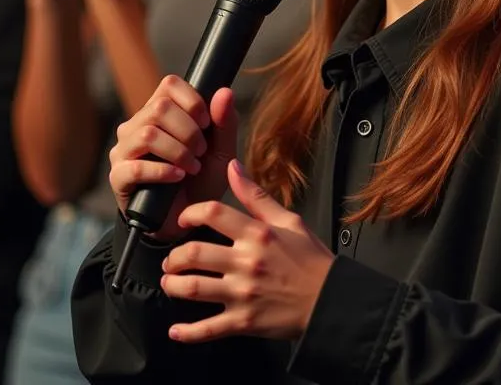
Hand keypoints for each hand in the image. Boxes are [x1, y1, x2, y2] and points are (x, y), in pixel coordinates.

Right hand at [109, 79, 238, 241]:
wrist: (187, 219)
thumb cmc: (202, 179)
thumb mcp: (221, 151)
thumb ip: (224, 122)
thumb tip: (225, 91)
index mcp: (160, 110)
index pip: (170, 84)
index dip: (192, 100)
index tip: (207, 123)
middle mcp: (137, 124)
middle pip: (159, 107)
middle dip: (189, 131)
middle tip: (202, 151)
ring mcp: (124, 150)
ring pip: (148, 133)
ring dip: (178, 151)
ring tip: (192, 167)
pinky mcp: (118, 176)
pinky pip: (135, 167)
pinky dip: (162, 171)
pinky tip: (177, 177)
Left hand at [161, 160, 334, 342]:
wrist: (330, 299)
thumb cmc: (310, 259)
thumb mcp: (288, 220)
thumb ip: (256, 196)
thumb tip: (234, 167)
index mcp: (257, 234)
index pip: (212, 213)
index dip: (190, 214)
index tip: (183, 221)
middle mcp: (247, 262)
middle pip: (194, 253)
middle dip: (174, 257)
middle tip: (172, 260)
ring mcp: (243, 294)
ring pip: (193, 289)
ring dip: (173, 286)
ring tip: (170, 283)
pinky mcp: (244, 322)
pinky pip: (208, 329)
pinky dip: (187, 332)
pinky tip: (175, 330)